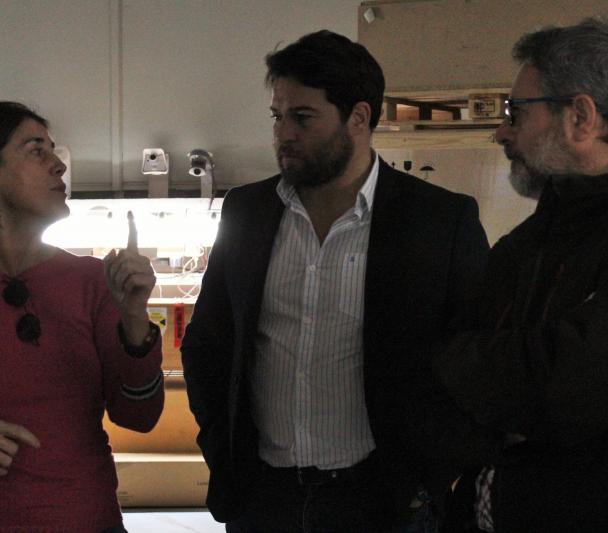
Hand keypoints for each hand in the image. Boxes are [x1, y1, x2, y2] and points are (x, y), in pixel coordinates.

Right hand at [0, 420, 39, 475]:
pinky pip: (0, 470)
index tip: (38, 445)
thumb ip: (8, 429)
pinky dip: (1, 472)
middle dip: (13, 452)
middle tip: (9, 451)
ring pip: (8, 461)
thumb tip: (33, 442)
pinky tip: (3, 471)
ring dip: (6, 462)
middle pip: (14, 449)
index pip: (18, 431)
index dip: (29, 438)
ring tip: (2, 460)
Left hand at [103, 211, 155, 343]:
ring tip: (123, 286)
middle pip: (123, 257)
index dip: (131, 225)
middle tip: (118, 282)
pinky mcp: (151, 279)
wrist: (127, 307)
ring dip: (119, 279)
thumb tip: (115, 249)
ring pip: (127, 267)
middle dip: (115, 271)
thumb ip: (109, 262)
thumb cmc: (120, 291)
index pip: (132, 238)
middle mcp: (142, 260)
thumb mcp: (108, 276)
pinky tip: (130, 289)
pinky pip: (132, 277)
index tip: (129, 211)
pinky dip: (126, 285)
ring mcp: (148, 269)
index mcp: (132, 257)